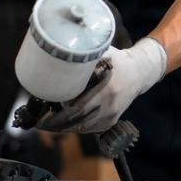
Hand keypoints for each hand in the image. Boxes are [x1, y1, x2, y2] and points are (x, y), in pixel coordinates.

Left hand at [41, 37, 166, 133]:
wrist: (139, 73)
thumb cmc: (117, 61)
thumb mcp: (105, 53)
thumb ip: (87, 55)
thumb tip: (63, 52)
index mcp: (107, 89)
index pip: (80, 106)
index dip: (61, 111)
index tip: (46, 110)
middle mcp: (110, 105)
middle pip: (79, 120)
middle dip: (58, 123)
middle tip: (41, 123)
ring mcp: (112, 115)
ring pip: (84, 127)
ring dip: (65, 128)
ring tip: (48, 126)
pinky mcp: (112, 120)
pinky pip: (91, 129)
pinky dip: (77, 128)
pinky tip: (65, 125)